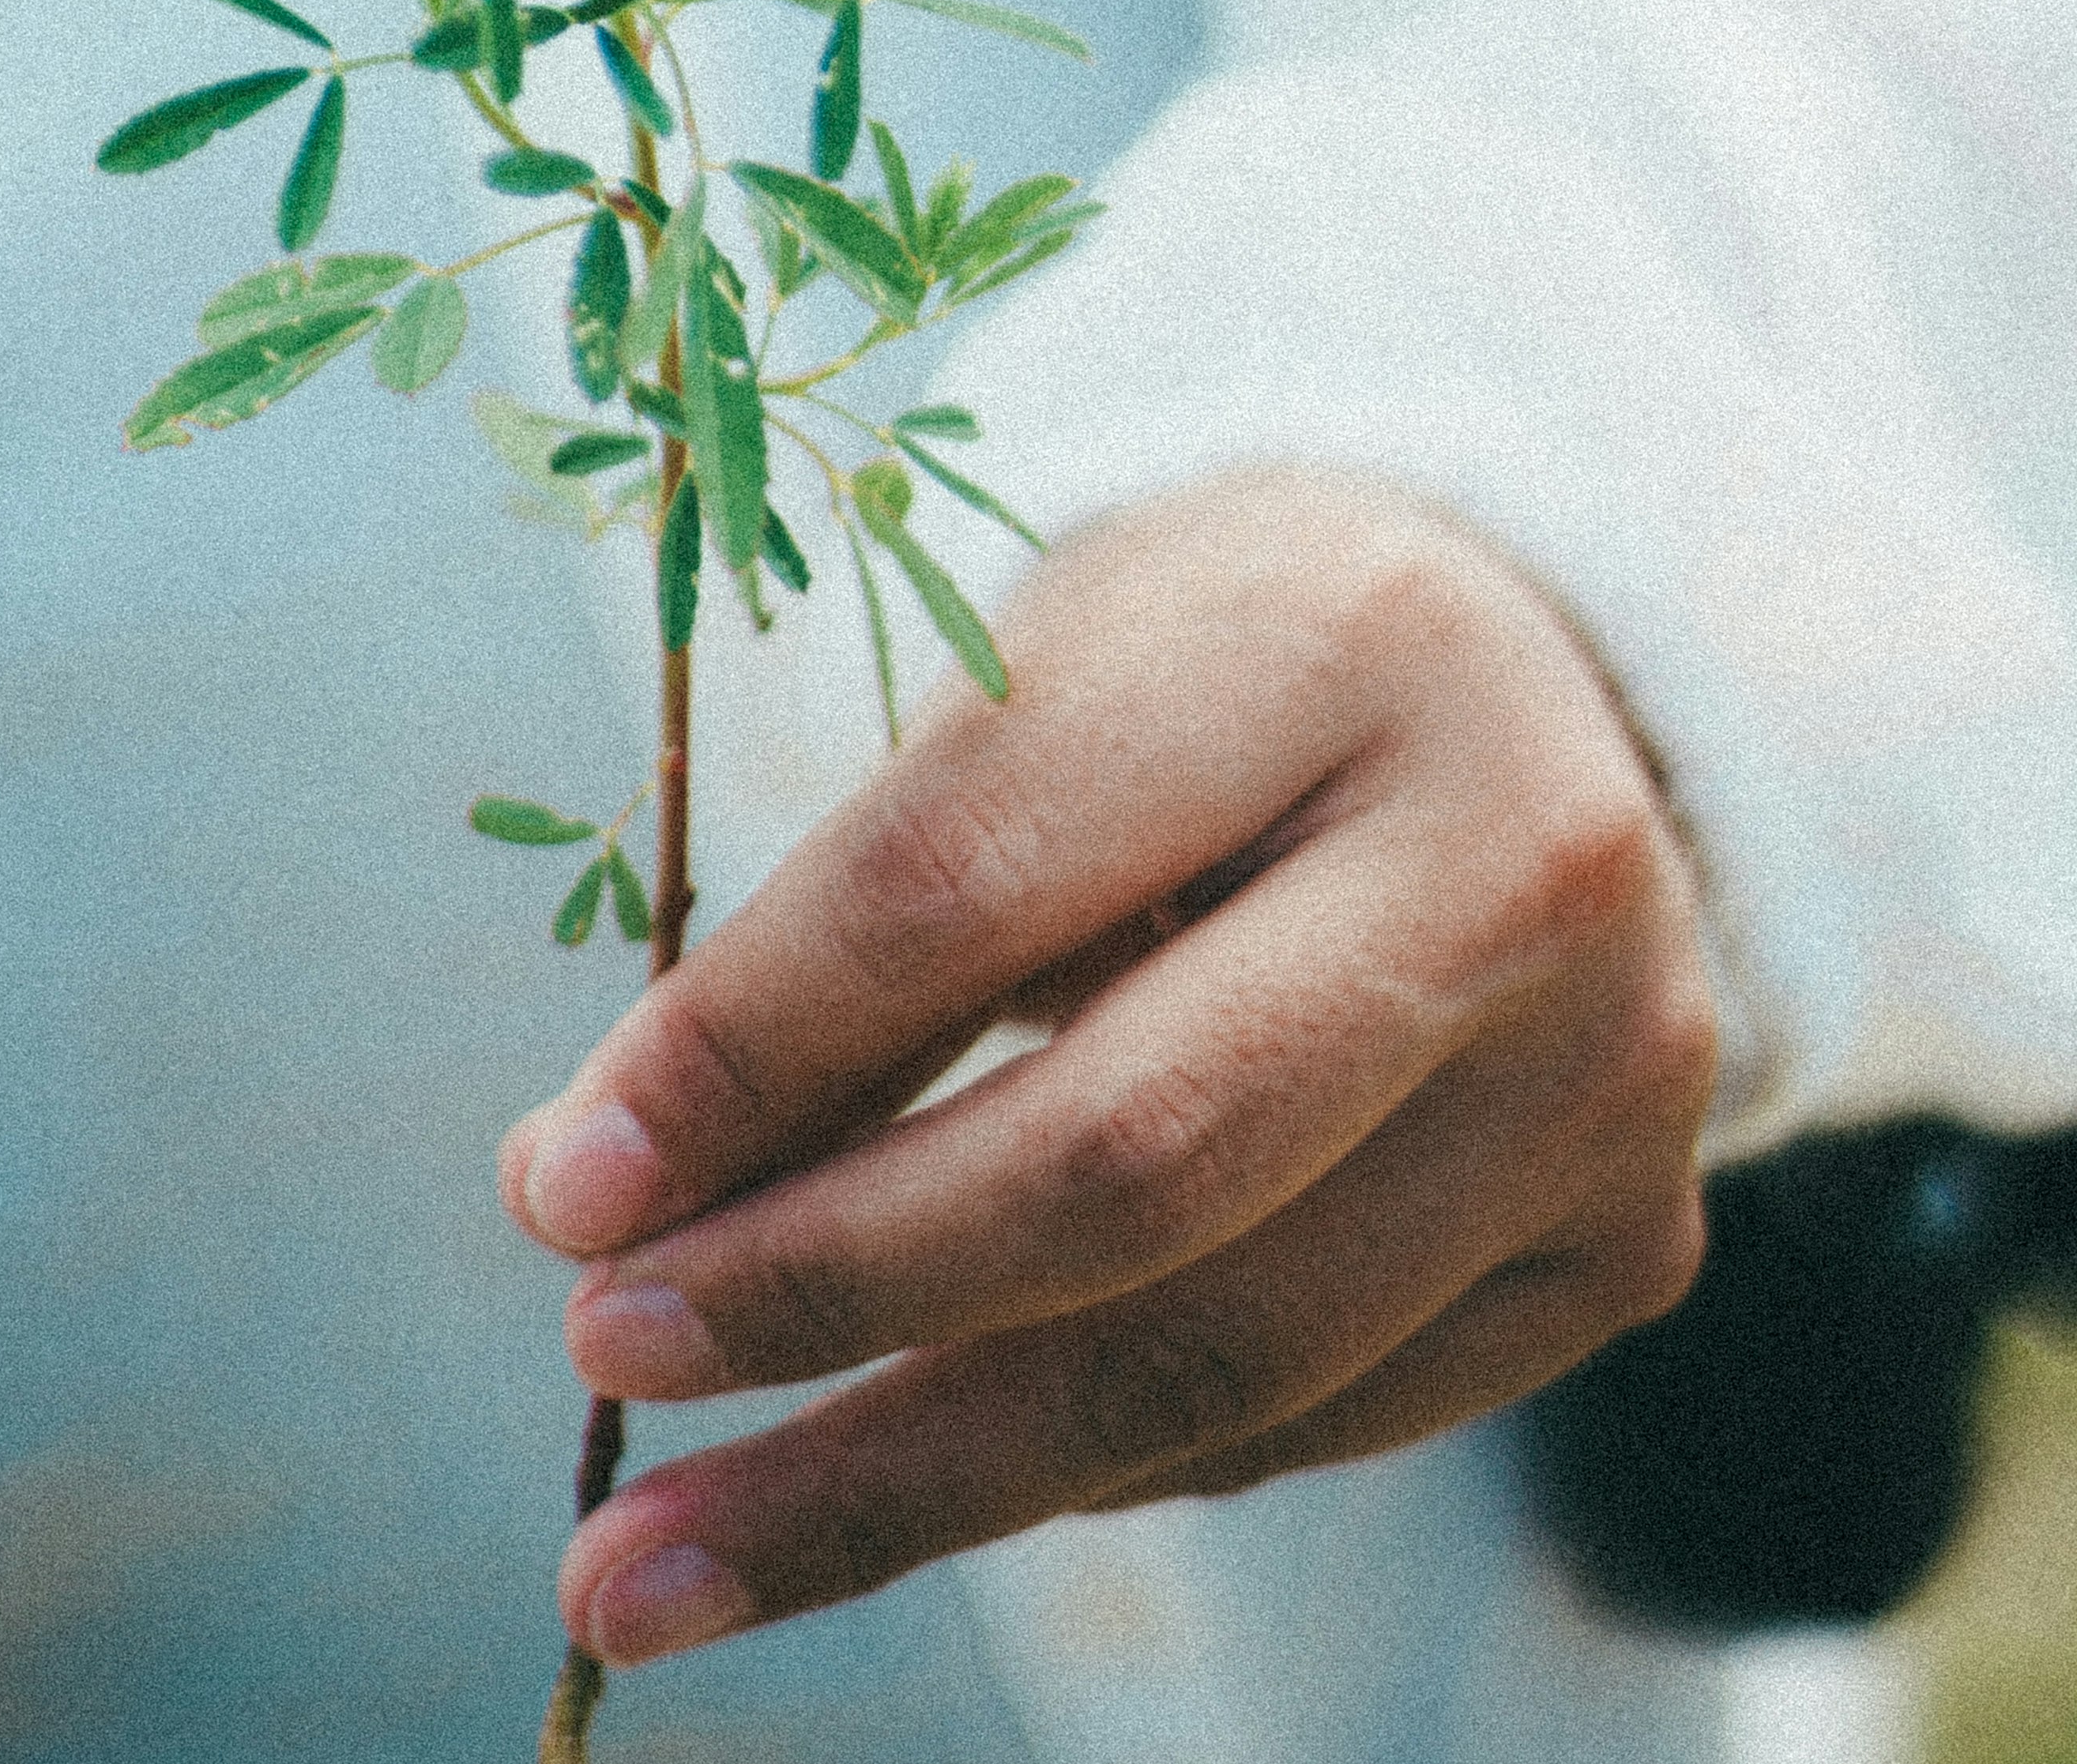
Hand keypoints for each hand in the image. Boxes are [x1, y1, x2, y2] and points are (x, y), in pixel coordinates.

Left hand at [498, 466, 1716, 1671]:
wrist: (1520, 672)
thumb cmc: (1201, 673)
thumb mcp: (1024, 692)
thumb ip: (833, 931)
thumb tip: (593, 1192)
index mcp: (1332, 633)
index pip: (980, 881)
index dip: (749, 1052)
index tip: (556, 1191)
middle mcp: (1515, 856)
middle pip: (1129, 1161)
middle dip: (824, 1294)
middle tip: (600, 1367)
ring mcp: (1609, 1075)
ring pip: (1219, 1356)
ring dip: (906, 1482)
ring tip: (666, 1555)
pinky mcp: (1631, 1243)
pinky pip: (1305, 1421)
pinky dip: (1080, 1467)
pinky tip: (908, 1480)